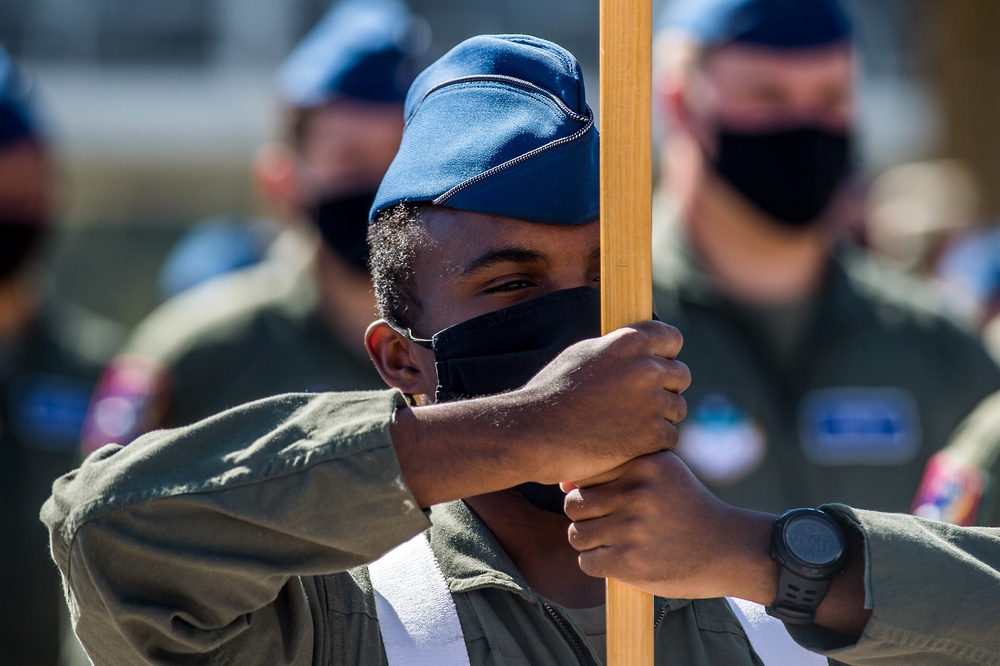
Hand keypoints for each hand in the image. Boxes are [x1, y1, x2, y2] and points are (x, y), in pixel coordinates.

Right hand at [513, 320, 690, 483]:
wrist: (534, 433)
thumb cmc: (551, 394)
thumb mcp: (582, 355)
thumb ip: (615, 349)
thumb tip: (637, 344)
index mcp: (627, 341)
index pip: (672, 338)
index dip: (665, 352)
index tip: (655, 364)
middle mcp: (645, 368)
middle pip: (681, 374)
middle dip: (666, 387)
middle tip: (641, 401)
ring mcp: (651, 402)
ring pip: (677, 408)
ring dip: (660, 417)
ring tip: (629, 425)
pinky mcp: (652, 435)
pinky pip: (670, 436)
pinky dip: (653, 443)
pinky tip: (628, 443)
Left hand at [563, 452, 775, 602]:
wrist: (728, 548)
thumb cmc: (685, 507)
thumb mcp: (662, 473)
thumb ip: (616, 470)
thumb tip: (563, 482)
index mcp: (644, 465)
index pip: (586, 473)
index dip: (589, 489)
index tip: (609, 500)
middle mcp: (638, 494)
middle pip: (574, 504)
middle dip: (584, 516)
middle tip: (608, 524)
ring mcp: (633, 529)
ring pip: (576, 534)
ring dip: (588, 541)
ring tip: (611, 541)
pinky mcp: (630, 563)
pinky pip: (586, 562)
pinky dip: (597, 563)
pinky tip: (617, 559)